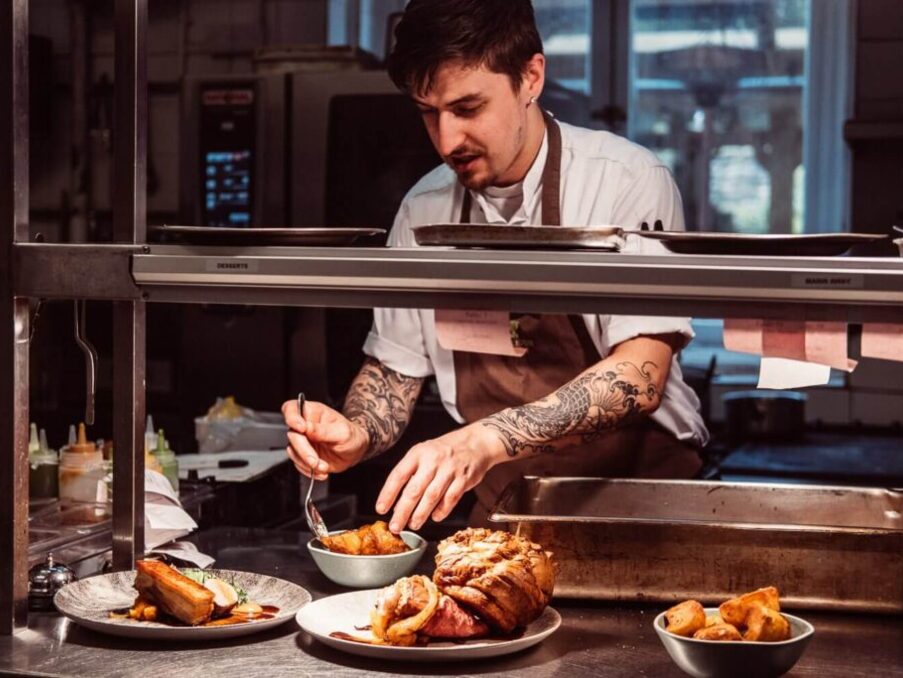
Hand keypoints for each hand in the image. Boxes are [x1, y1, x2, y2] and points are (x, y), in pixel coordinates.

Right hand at [281, 398, 369, 479]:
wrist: (355, 450)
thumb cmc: (351, 435)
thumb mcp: (342, 431)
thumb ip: (324, 430)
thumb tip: (307, 427)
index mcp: (312, 412)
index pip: (291, 409)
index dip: (292, 418)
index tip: (301, 429)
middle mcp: (304, 426)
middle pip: (292, 435)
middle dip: (303, 450)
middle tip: (315, 460)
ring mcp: (303, 441)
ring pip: (293, 451)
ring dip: (306, 463)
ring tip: (323, 467)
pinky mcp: (303, 455)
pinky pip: (298, 464)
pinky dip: (308, 471)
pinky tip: (321, 471)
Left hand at [375, 423, 507, 532]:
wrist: (476, 442)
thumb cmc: (445, 450)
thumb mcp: (424, 453)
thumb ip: (412, 474)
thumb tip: (397, 503)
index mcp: (418, 453)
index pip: (399, 475)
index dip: (388, 494)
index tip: (381, 509)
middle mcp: (433, 460)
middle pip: (414, 490)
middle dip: (402, 511)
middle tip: (395, 526)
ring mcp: (449, 470)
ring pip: (431, 497)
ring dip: (420, 514)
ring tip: (413, 525)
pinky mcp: (463, 479)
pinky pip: (450, 499)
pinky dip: (442, 510)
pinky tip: (435, 517)